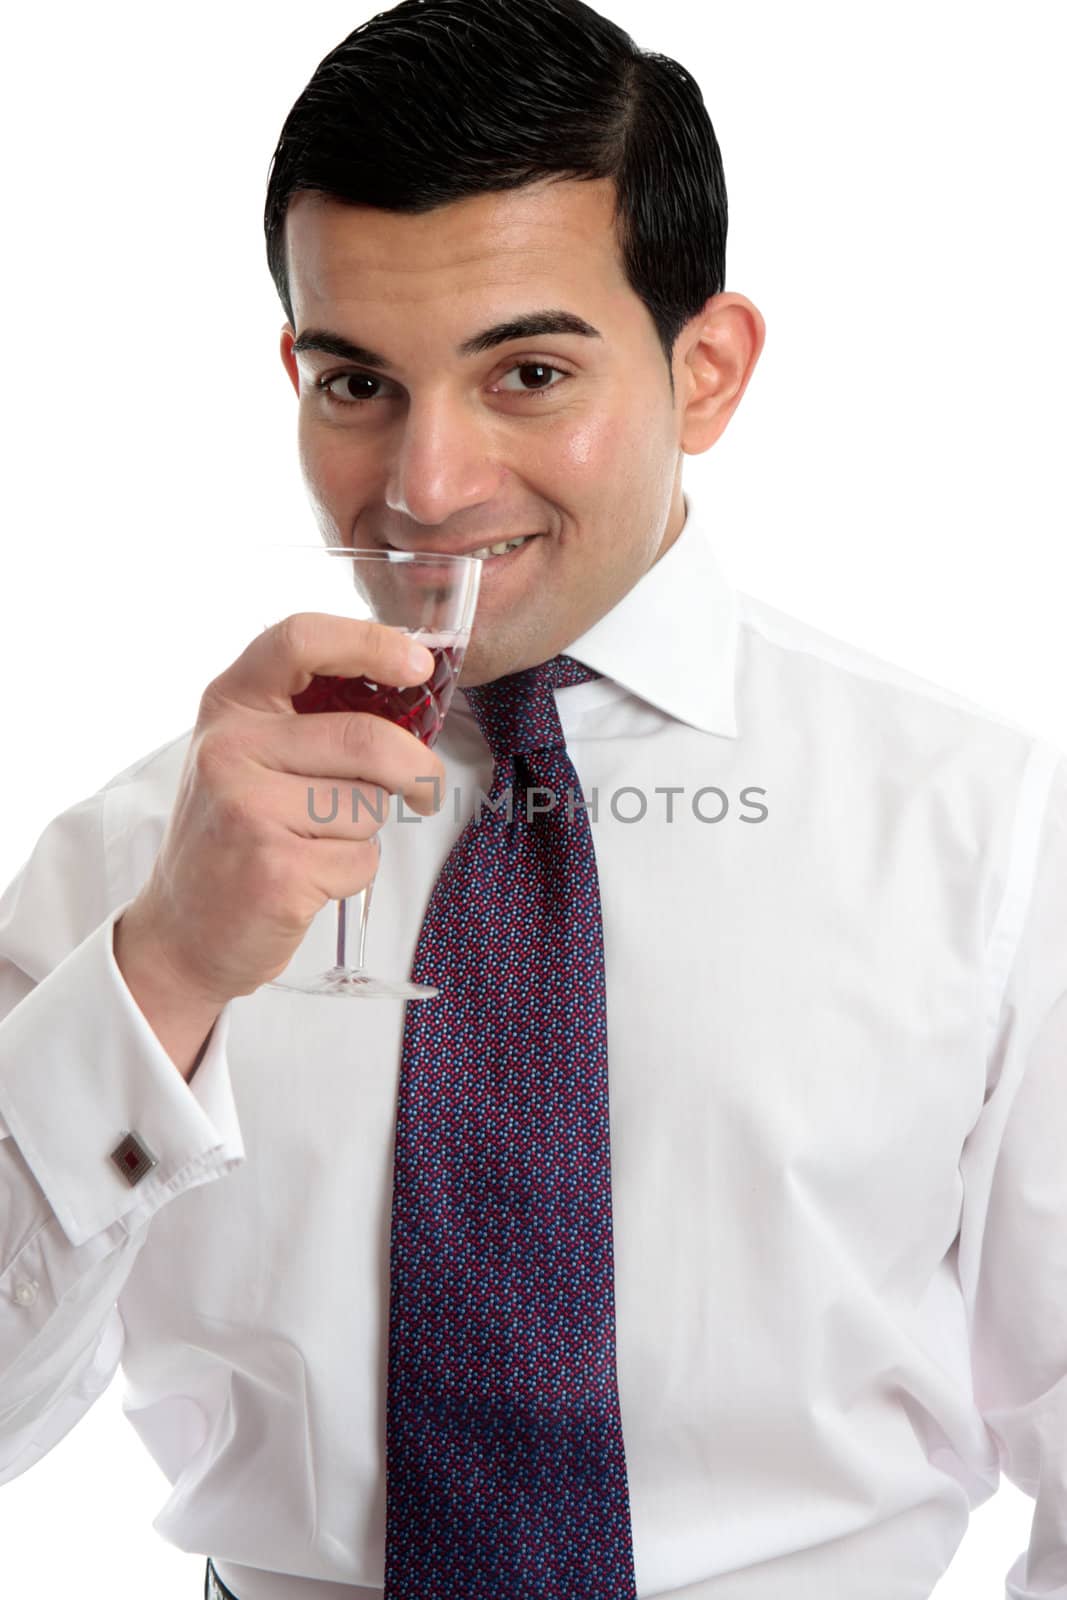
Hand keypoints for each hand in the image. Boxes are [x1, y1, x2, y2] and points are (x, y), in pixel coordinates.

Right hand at [114, 612, 444, 1007]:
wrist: (182, 931)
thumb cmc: (233, 834)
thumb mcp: (250, 755)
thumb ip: (310, 717)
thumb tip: (410, 687)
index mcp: (229, 705)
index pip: (301, 640)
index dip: (371, 644)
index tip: (419, 663)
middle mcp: (230, 749)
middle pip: (366, 738)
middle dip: (415, 768)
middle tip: (425, 787)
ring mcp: (248, 810)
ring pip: (371, 803)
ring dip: (368, 829)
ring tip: (318, 843)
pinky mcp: (275, 871)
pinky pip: (362, 858)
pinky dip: (354, 873)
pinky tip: (309, 879)